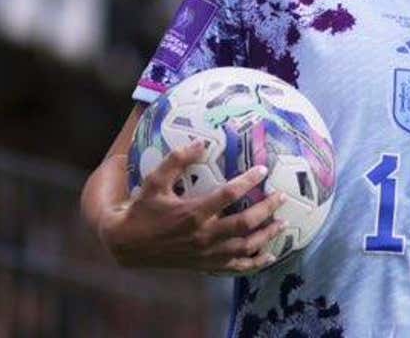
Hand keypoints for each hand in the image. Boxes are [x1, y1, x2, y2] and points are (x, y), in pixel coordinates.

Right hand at [98, 141, 286, 273]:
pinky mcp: (205, 265)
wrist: (127, 245)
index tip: (263, 169)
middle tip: (281, 197)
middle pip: (245, 223)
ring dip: (267, 235)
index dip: (248, 181)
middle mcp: (203, 235)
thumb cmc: (142, 209)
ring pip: (245, 247)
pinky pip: (235, 267)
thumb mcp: (154, 181)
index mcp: (193, 213)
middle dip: (267, 209)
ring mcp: (206, 253)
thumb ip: (176, 160)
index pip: (229, 195)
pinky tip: (268, 256)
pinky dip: (254, 262)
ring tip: (283, 223)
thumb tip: (201, 142)